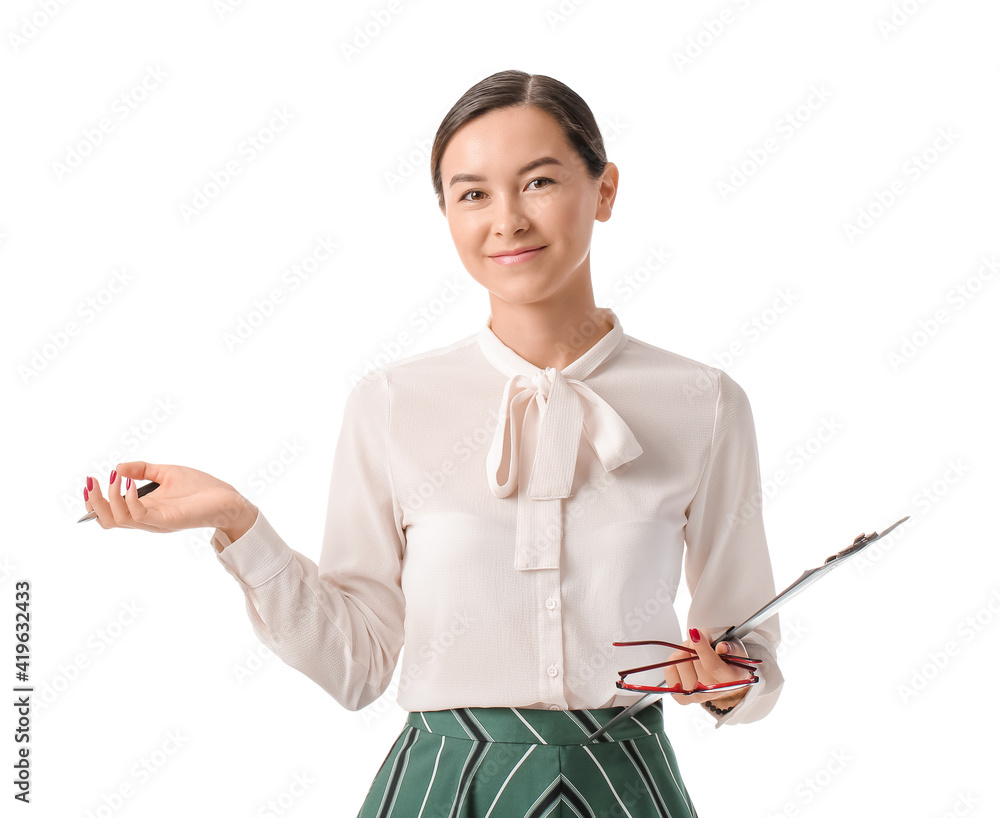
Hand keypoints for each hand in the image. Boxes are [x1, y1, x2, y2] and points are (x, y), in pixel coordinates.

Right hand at [82, 461, 255, 535]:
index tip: (90, 482)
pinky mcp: (167, 520)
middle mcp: (146, 518)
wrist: (227, 499)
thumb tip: (118, 467)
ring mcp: (155, 521)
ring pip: (118, 520)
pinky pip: (139, 514)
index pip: (109, 514)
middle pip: (107, 521)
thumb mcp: (166, 473)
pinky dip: (129, 499)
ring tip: (114, 479)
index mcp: (144, 509)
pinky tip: (131, 483)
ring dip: (109, 498)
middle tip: (93, 482)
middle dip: (95, 501)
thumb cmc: (200, 487)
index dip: (94, 502)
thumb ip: (143, 470)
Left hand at [665, 627, 753, 707]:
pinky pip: (669, 673)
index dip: (702, 648)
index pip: (713, 665)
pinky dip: (673, 662)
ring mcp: (697, 696)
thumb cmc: (730, 661)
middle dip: (693, 643)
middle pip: (693, 661)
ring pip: (679, 663)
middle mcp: (713, 692)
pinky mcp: (682, 698)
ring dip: (683, 650)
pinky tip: (683, 661)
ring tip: (692, 650)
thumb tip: (722, 647)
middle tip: (699, 640)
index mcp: (730, 680)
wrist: (724, 677)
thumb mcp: (736, 650)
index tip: (695, 633)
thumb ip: (731, 647)